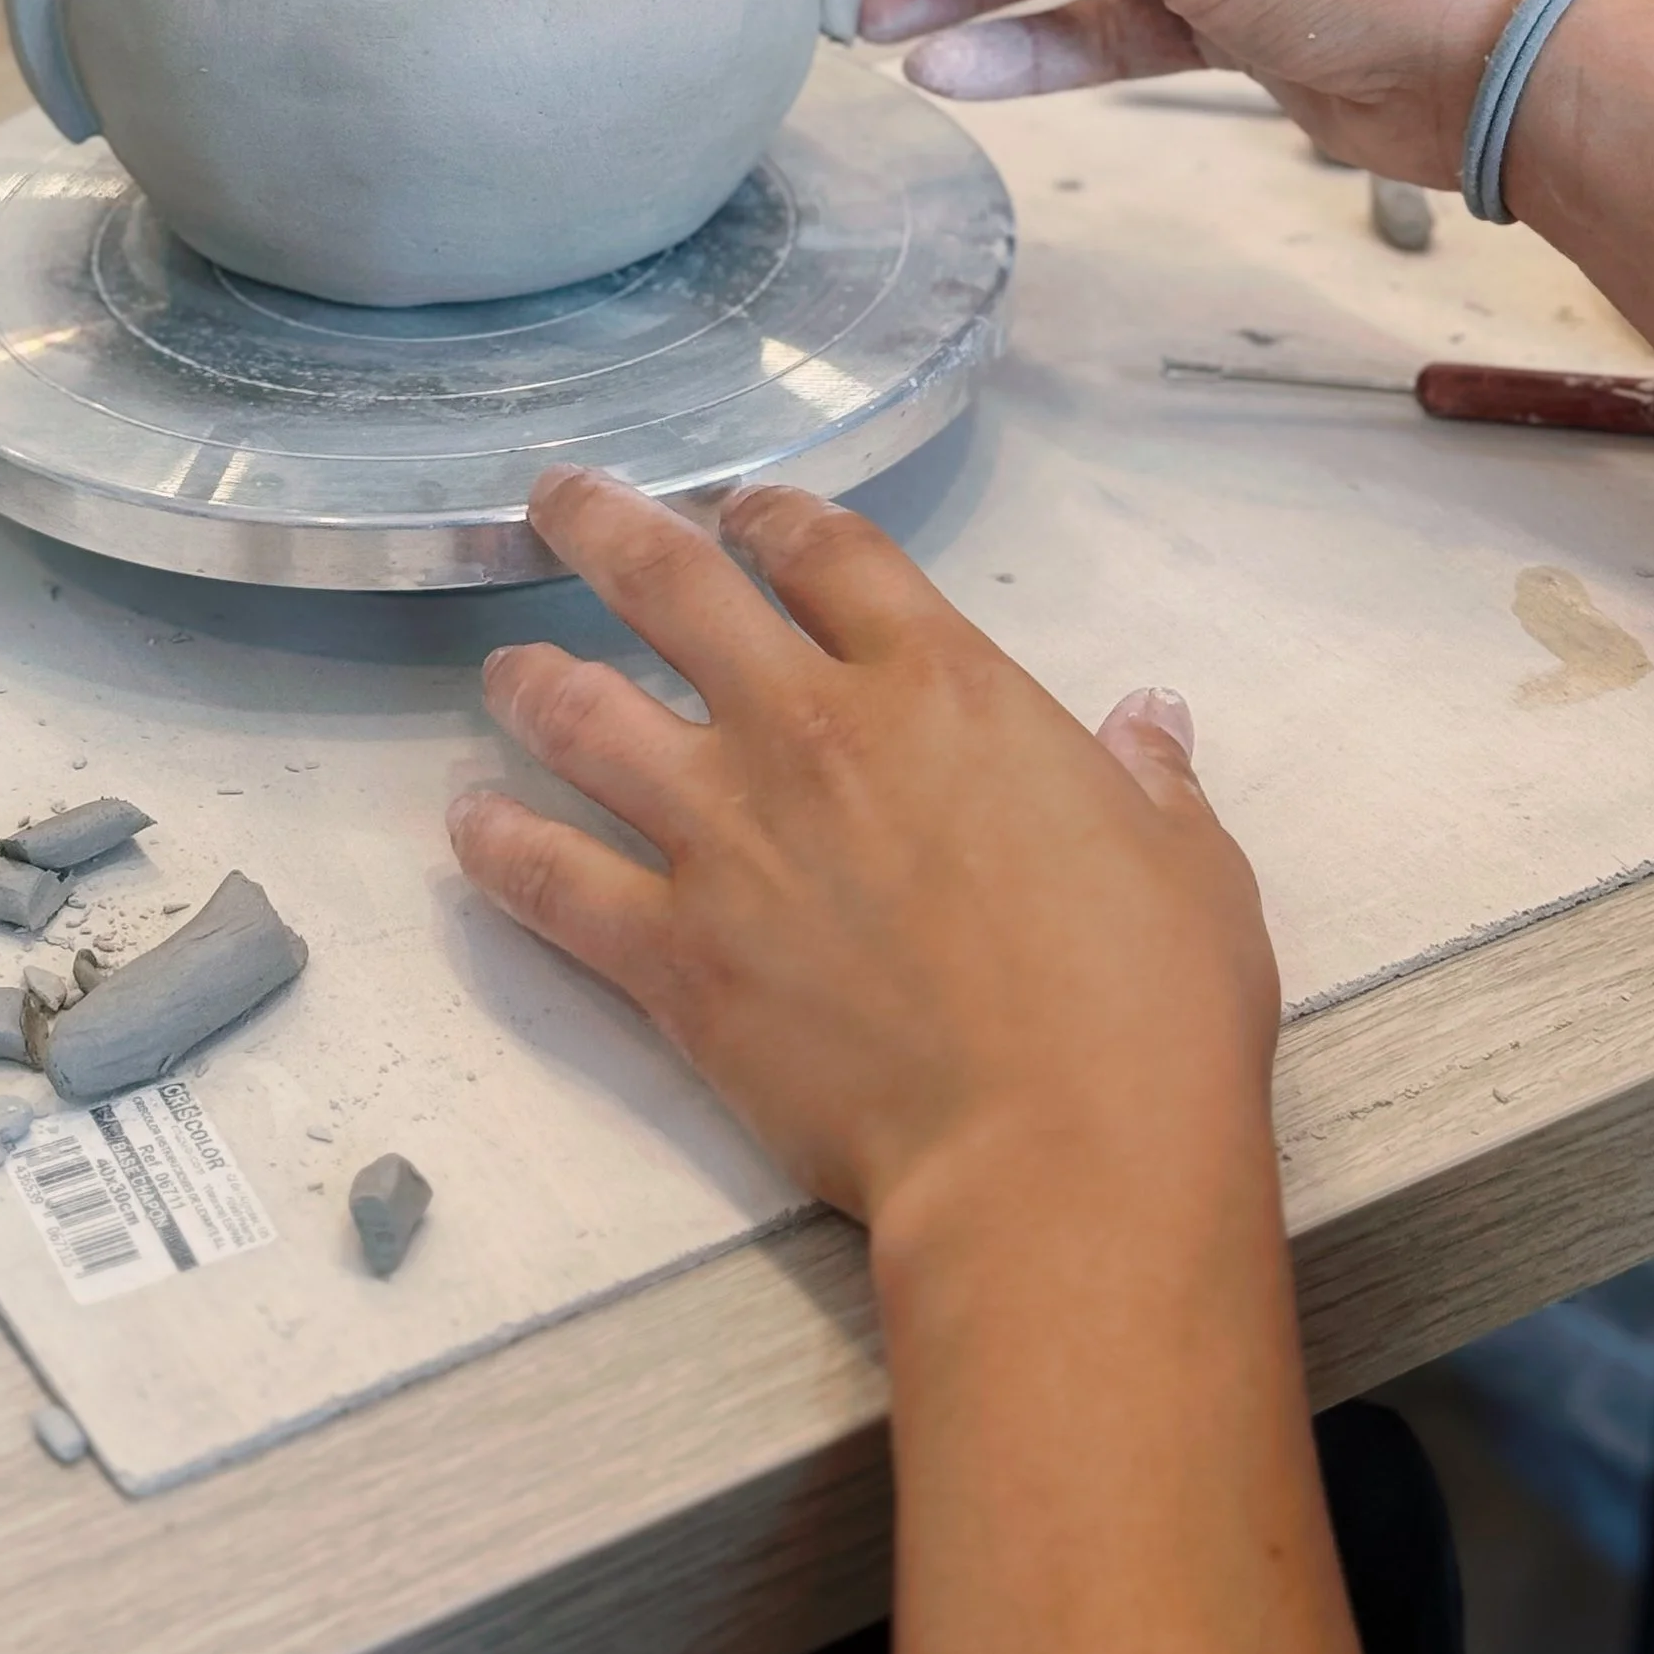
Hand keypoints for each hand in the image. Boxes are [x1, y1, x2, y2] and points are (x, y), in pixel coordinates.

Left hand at [447, 468, 1277, 1232]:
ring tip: (502, 669)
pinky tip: (466, 827)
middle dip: (602, 526)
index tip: (743, 510)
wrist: (1058, 1153)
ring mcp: (727, 836)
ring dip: (531, 680)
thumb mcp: (1187, 864)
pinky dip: (497, 848)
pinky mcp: (674, 952)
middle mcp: (811, 730)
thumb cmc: (1147, 1006)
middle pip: (673, 585)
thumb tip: (1148, 718)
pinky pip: (551, 880)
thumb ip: (1148, 778)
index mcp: (939, 683)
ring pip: (584, 716)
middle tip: (556, 500)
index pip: (827, 550)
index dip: (774, 515)